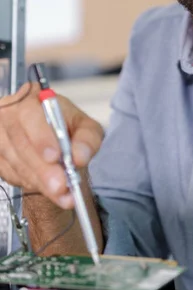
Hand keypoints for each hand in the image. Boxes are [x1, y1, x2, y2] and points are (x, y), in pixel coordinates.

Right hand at [0, 82, 102, 207]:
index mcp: (33, 97)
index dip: (41, 137)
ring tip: (61, 192)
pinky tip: (45, 186)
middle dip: (43, 168)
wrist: (54, 141)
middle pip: (21, 142)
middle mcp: (10, 113)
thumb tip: (79, 156)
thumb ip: (87, 140)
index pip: (31, 114)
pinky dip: (30, 183)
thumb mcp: (86, 128)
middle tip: (61, 186)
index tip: (55, 156)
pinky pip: (10, 173)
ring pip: (15, 161)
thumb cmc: (67, 128)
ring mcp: (0, 134)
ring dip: (39, 180)